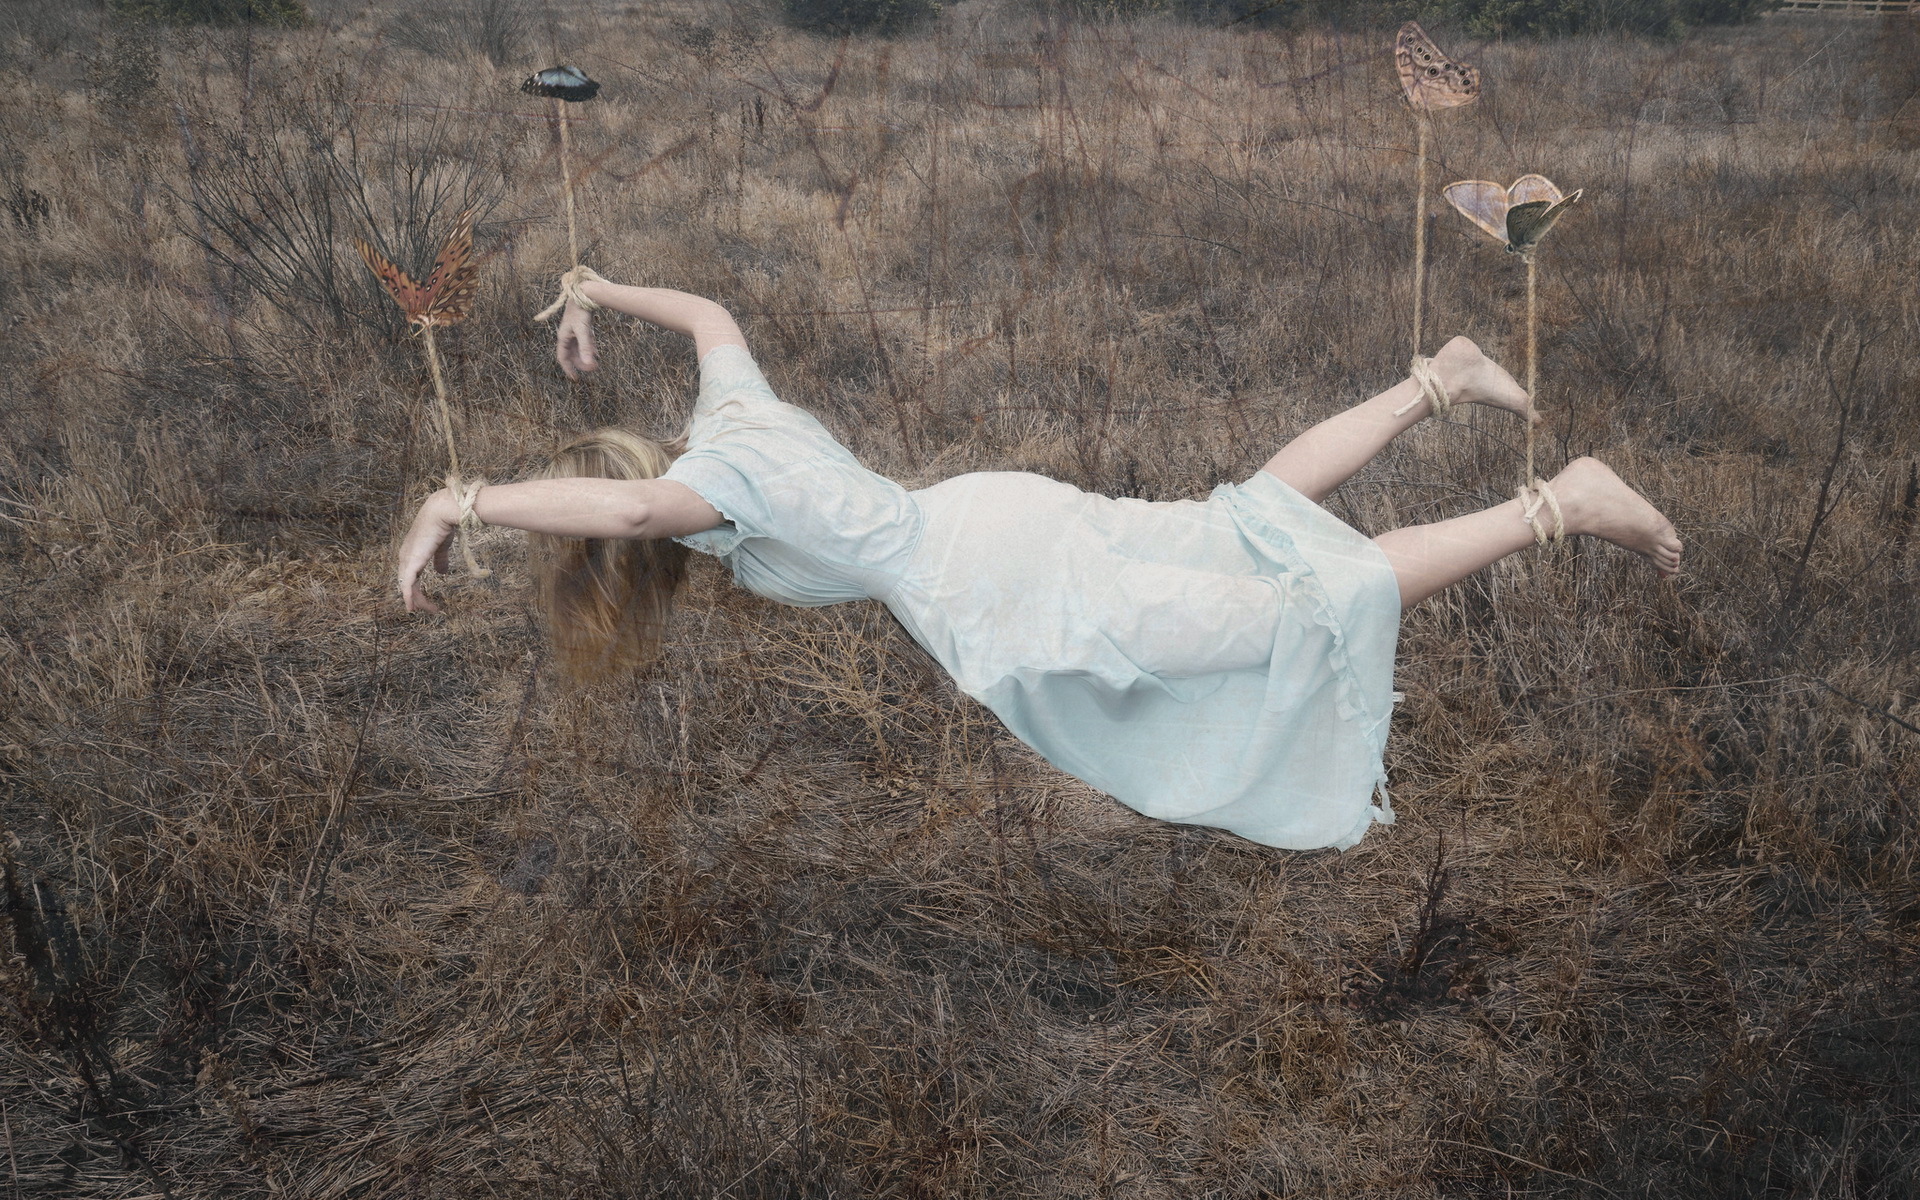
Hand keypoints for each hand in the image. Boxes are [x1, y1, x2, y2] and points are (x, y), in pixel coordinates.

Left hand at [396, 490, 457, 613]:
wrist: (440, 513)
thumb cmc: (442, 525)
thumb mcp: (442, 547)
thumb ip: (440, 560)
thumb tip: (442, 573)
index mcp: (411, 552)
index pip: (411, 575)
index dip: (417, 588)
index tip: (427, 599)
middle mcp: (405, 557)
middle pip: (407, 583)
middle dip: (417, 597)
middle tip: (429, 608)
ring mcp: (406, 560)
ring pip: (407, 586)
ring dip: (417, 600)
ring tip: (430, 610)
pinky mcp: (411, 563)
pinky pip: (408, 585)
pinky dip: (409, 598)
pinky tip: (413, 608)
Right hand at [556, 301, 597, 378]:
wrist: (584, 293)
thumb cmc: (580, 311)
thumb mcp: (583, 331)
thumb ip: (586, 347)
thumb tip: (589, 364)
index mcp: (563, 337)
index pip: (563, 357)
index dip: (568, 369)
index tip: (575, 378)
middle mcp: (567, 335)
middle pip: (572, 354)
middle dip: (580, 363)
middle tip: (592, 370)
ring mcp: (574, 330)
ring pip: (578, 348)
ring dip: (585, 357)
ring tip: (595, 365)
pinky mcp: (582, 326)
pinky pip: (584, 341)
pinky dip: (589, 348)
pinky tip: (596, 353)